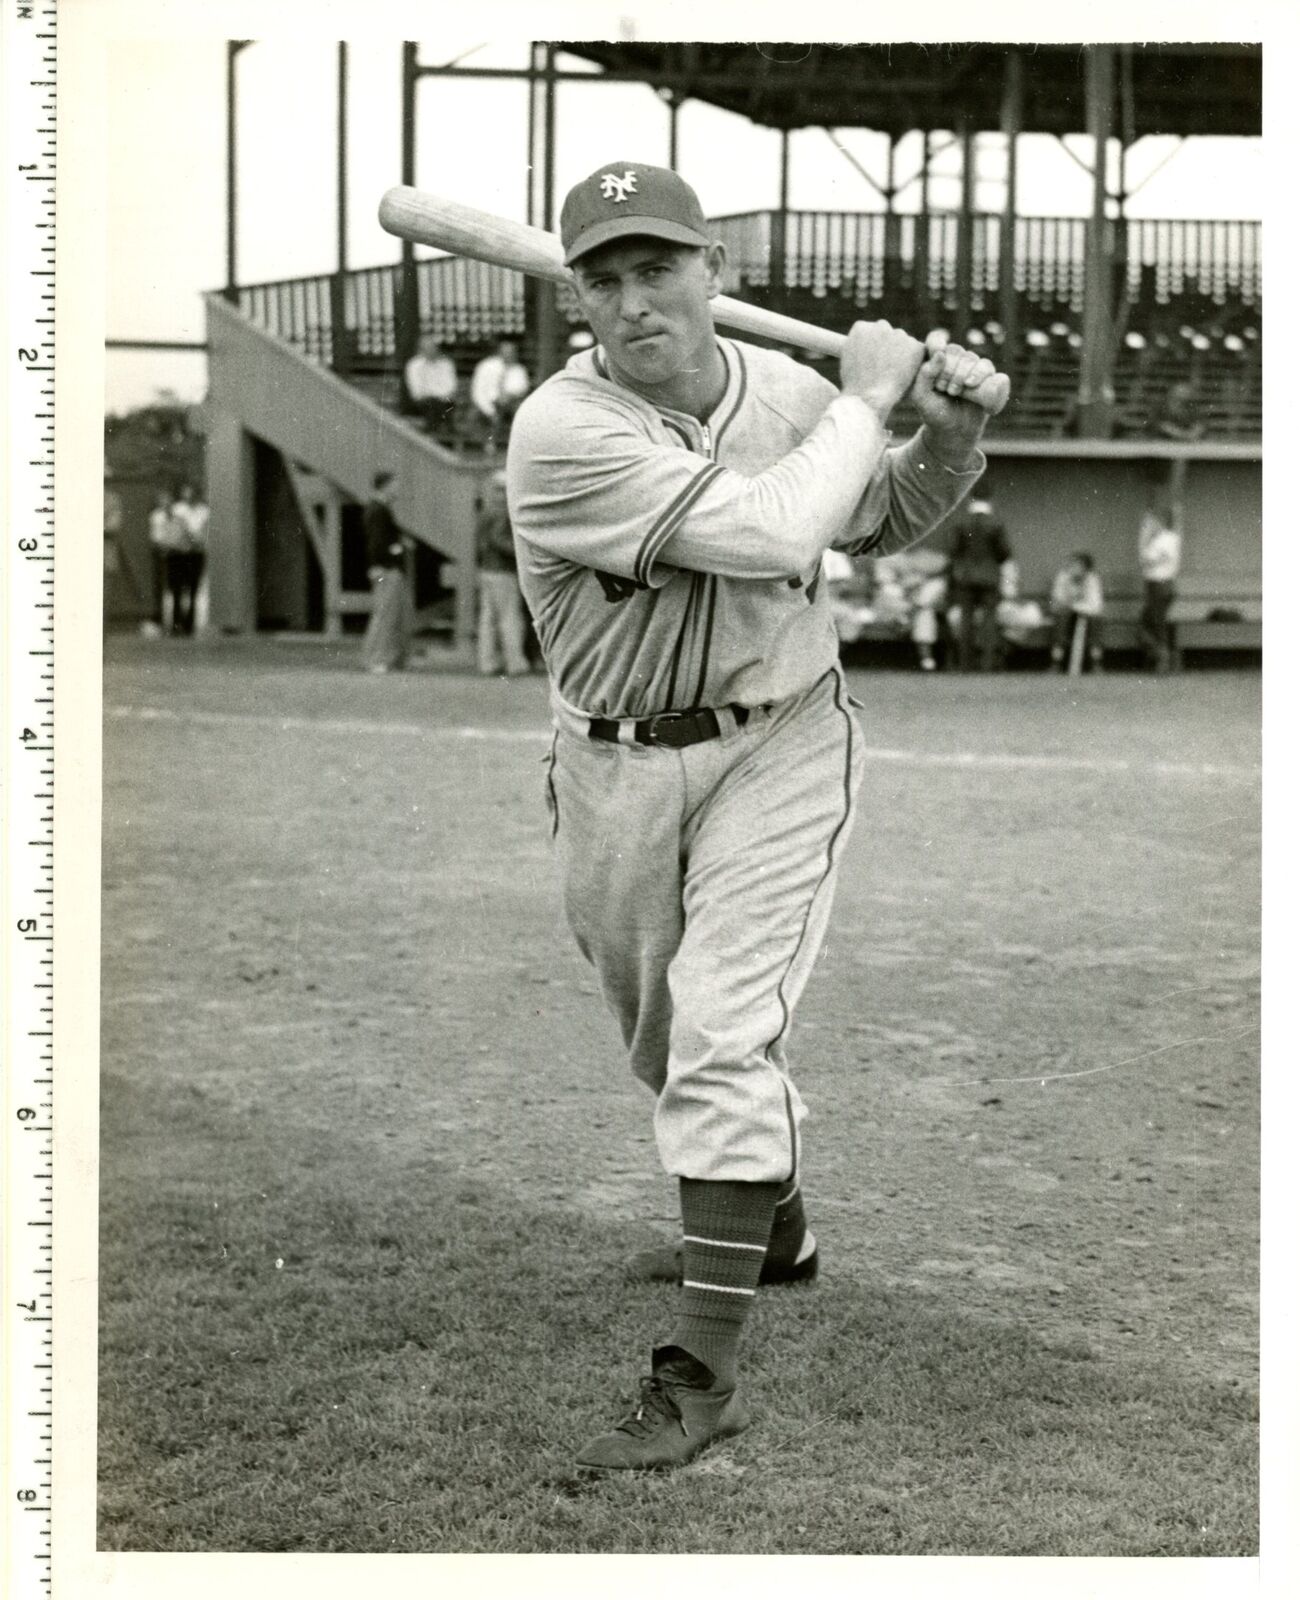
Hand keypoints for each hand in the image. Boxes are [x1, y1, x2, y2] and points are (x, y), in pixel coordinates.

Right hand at [839, 319, 926, 419]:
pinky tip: (902, 376)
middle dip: (886, 346)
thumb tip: (863, 342)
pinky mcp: (915, 347)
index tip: (869, 360)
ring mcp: (899, 335)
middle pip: (886, 332)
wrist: (869, 400)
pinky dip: (913, 362)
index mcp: (861, 327)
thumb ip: (857, 345)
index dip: (871, 347)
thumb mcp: (847, 360)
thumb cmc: (856, 386)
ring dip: (900, 353)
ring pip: (902, 341)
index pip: (869, 330)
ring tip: (891, 375)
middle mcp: (881, 326)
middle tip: (882, 368)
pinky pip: (916, 351)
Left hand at [911, 333, 1009, 462]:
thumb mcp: (921, 398)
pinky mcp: (986, 376)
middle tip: (944, 389)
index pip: (936, 339)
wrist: (954, 430)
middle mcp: (954, 359)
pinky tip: (970, 384)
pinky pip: (986, 366)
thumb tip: (940, 354)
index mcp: (935, 360)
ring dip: (962, 375)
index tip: (936, 356)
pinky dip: (979, 374)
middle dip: (949, 370)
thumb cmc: (934, 413)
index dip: (937, 344)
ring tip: (954, 393)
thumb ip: (924, 376)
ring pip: (970, 358)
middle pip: (954, 350)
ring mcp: (971, 366)